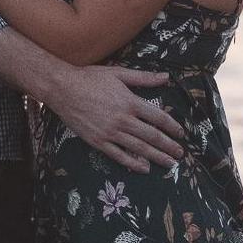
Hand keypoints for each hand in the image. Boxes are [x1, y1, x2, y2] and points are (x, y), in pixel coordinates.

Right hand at [49, 65, 186, 173]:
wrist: (62, 89)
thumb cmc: (90, 78)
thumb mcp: (118, 73)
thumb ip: (143, 78)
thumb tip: (165, 77)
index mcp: (130, 102)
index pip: (158, 117)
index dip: (172, 126)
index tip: (181, 133)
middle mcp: (123, 119)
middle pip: (152, 136)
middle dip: (168, 146)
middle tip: (180, 154)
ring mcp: (110, 133)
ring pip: (139, 148)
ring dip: (157, 157)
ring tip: (169, 164)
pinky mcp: (98, 142)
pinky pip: (119, 156)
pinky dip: (133, 163)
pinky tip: (144, 168)